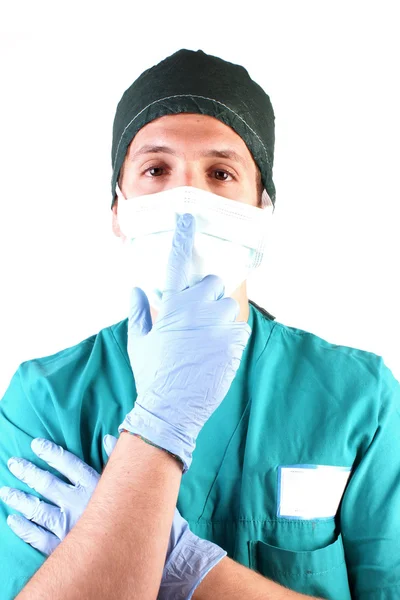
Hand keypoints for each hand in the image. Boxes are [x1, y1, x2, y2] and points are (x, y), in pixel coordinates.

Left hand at [0, 437, 225, 598]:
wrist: (154, 555)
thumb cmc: (146, 517)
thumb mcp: (137, 485)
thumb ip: (119, 460)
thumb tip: (109, 437)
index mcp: (97, 486)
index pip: (69, 464)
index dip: (52, 453)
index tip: (37, 445)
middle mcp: (80, 504)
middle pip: (48, 484)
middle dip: (29, 472)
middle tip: (13, 463)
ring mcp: (71, 527)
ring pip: (39, 510)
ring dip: (21, 499)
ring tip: (6, 490)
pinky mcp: (67, 549)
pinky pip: (39, 538)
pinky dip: (25, 529)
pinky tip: (14, 521)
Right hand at [122, 213, 251, 471]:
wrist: (172, 408)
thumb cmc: (151, 374)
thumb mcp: (138, 342)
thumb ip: (138, 311)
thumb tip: (135, 289)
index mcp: (172, 306)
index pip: (177, 264)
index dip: (182, 238)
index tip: (188, 217)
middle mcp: (197, 310)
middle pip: (215, 283)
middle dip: (208, 293)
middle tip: (198, 313)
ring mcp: (218, 326)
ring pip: (229, 306)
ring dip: (220, 316)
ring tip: (206, 339)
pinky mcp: (234, 343)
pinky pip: (239, 328)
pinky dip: (230, 336)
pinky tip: (216, 352)